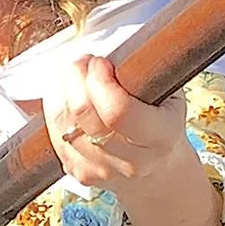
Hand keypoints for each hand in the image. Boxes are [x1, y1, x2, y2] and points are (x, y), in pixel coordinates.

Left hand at [44, 55, 194, 193]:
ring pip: (63, 123)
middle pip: (83, 115)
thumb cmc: (162, 122)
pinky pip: (54, 136)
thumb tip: (110, 51)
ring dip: (61, 90)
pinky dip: (55, 110)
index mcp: (160, 137)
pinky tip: (67, 97)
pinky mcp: (80, 173)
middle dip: (76, 77)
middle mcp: (132, 161)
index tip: (100, 62)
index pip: (117, 111)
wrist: (158, 168)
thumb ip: (146, 75)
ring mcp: (103, 171)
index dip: (99, 80)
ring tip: (75, 76)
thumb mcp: (170, 94)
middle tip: (84, 63)